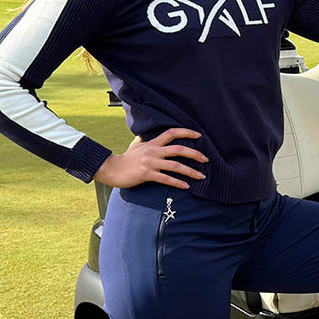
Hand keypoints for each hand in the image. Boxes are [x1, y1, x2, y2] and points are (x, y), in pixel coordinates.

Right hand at [93, 128, 207, 188]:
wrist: (111, 169)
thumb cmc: (125, 158)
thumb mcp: (136, 144)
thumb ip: (144, 139)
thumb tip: (145, 133)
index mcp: (152, 143)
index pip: (172, 132)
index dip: (186, 132)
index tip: (199, 136)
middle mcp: (153, 151)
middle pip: (179, 149)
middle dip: (195, 154)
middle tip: (206, 159)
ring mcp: (150, 163)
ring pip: (175, 166)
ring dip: (191, 171)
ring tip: (201, 176)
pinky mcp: (147, 174)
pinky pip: (166, 179)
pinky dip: (177, 183)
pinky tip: (186, 186)